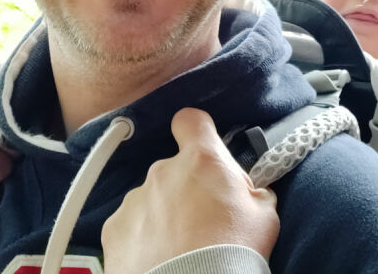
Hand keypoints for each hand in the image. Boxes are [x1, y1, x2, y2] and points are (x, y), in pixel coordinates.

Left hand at [102, 108, 278, 272]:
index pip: (191, 120)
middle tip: (204, 220)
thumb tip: (248, 192)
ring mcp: (135, 199)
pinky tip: (157, 258)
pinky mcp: (113, 230)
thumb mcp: (263, 215)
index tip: (205, 152)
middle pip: (174, 167)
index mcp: (202, 159)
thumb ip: (252, 191)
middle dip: (186, 187)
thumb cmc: (232, 254)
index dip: (198, 132)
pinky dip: (141, 238)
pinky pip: (130, 224)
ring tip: (179, 247)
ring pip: (152, 197)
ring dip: (163, 214)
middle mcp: (164, 170)